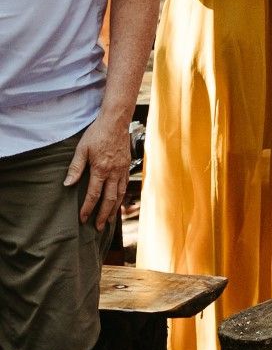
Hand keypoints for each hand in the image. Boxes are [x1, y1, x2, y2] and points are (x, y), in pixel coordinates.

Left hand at [65, 113, 131, 231]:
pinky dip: (122, 197)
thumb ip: (75, 168)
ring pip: (120, 194)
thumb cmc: (97, 134)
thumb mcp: (82, 149)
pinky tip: (118, 202)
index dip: (88, 208)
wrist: (116, 122)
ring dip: (114, 209)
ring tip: (109, 220)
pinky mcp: (127, 166)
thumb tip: (67, 184)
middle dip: (103, 215)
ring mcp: (122, 170)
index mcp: (101, 169)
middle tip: (98, 227)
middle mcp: (113, 172)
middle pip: (109, 199)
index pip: (94, 195)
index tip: (83, 219)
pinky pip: (125, 186)